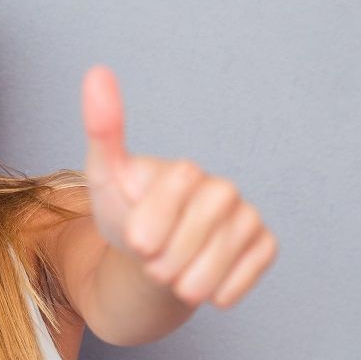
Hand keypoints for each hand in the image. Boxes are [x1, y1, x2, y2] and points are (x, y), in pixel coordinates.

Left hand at [81, 65, 277, 308]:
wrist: (143, 263)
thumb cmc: (124, 215)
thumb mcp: (102, 177)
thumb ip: (102, 128)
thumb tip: (97, 71)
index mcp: (184, 171)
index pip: (179, 186)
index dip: (153, 220)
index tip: (135, 240)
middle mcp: (221, 189)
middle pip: (201, 226)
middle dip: (166, 255)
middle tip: (150, 261)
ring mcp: (246, 217)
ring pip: (222, 256)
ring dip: (187, 278)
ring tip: (169, 276)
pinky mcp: (263, 246)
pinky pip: (248, 273)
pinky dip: (219, 289)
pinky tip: (201, 286)